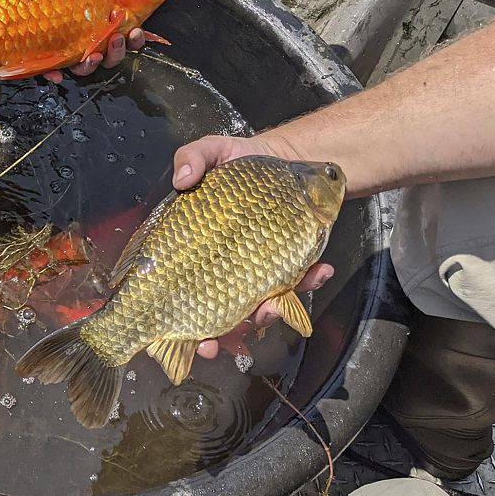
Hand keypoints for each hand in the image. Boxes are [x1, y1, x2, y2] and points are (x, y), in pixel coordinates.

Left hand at [44, 0, 154, 82]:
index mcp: (107, 29)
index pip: (128, 40)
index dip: (135, 40)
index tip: (136, 30)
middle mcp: (93, 44)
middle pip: (111, 58)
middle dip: (117, 51)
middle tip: (116, 38)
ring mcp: (73, 53)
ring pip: (87, 68)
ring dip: (92, 65)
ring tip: (94, 55)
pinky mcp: (52, 58)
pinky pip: (54, 70)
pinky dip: (56, 74)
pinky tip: (57, 74)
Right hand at [172, 135, 335, 359]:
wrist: (291, 159)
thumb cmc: (243, 160)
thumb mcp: (214, 149)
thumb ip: (193, 156)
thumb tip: (181, 180)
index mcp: (194, 248)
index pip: (178, 288)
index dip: (175, 319)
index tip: (178, 333)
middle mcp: (222, 266)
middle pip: (211, 312)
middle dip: (213, 337)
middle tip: (214, 345)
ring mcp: (256, 270)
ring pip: (256, 307)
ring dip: (266, 314)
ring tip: (275, 305)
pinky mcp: (288, 265)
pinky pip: (298, 284)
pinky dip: (309, 282)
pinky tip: (319, 270)